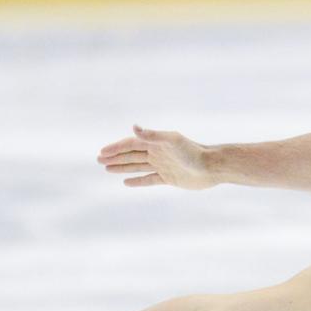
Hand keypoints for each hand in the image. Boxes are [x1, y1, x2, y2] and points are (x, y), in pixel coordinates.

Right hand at [97, 125, 215, 189]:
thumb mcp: (171, 141)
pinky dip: (138, 181)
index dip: (116, 148)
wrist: (212, 167)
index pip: (131, 144)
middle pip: (132, 154)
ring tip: (107, 168)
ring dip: (123, 167)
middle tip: (98, 159)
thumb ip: (152, 135)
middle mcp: (158, 153)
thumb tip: (134, 127)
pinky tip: (127, 183)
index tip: (102, 152)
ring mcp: (163, 165)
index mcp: (156, 143)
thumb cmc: (193, 152)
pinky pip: (149, 179)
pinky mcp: (169, 178)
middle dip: (115, 157)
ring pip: (138, 166)